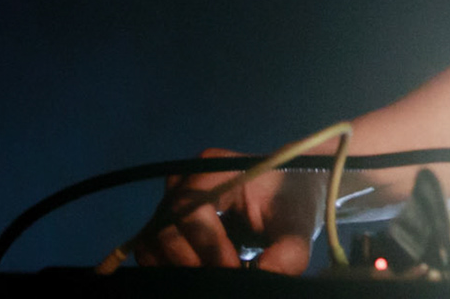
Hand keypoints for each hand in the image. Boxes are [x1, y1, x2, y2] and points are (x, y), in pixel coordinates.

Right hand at [131, 147, 323, 272]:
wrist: (288, 195)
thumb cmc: (292, 203)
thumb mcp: (299, 227)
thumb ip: (288, 252)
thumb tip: (264, 274)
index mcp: (214, 169)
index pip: (192, 210)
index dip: (208, 245)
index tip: (234, 269)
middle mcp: (183, 182)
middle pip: (165, 229)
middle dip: (193, 262)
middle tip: (222, 280)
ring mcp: (168, 203)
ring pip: (150, 243)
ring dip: (176, 268)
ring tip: (211, 280)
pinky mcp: (163, 225)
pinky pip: (149, 252)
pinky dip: (167, 270)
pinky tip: (197, 279)